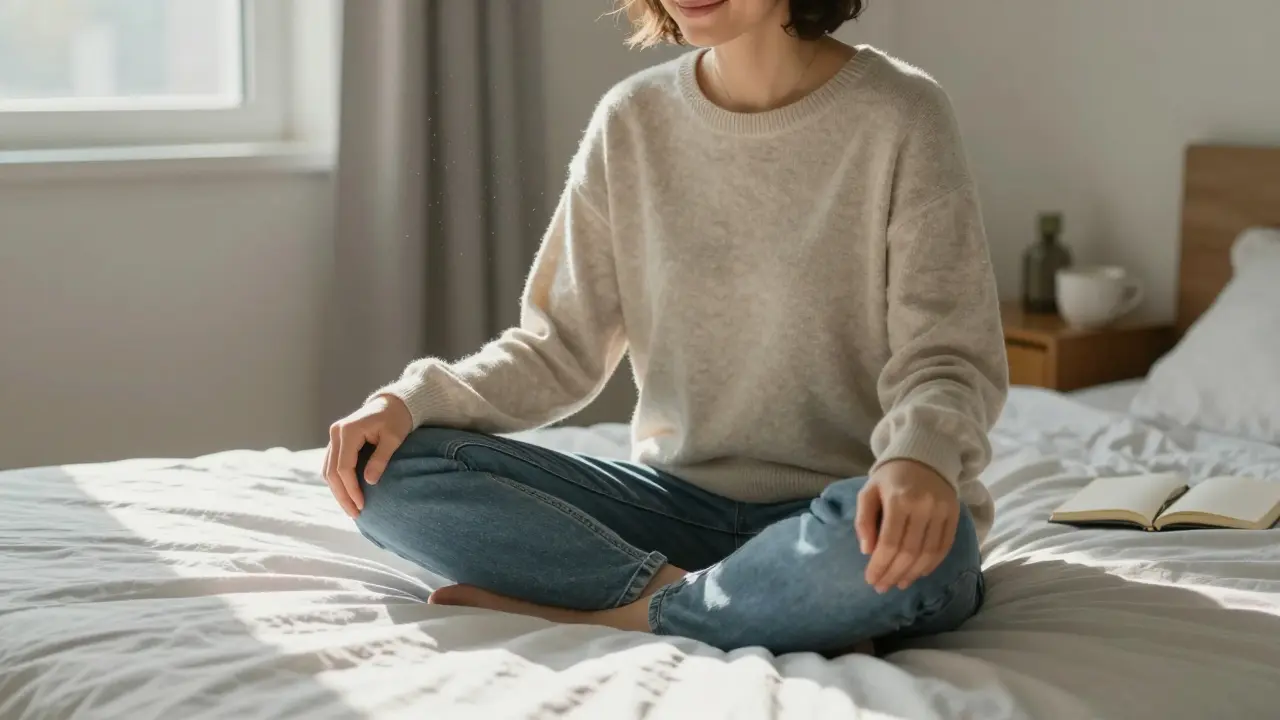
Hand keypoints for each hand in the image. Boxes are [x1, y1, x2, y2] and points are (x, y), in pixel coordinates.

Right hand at [323, 394, 412, 517]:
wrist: (393, 404)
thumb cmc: (397, 419)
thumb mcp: (394, 438)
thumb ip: (381, 459)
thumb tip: (369, 482)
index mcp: (348, 431)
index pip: (343, 467)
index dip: (351, 489)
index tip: (362, 505)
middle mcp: (336, 433)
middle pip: (331, 472)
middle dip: (342, 495)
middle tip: (355, 514)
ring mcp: (334, 437)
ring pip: (328, 470)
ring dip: (338, 491)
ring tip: (351, 509)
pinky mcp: (337, 442)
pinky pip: (332, 466)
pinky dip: (338, 482)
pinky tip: (348, 495)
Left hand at [855, 459, 959, 593]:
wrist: (923, 456)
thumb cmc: (889, 479)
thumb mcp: (868, 492)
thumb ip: (863, 520)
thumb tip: (867, 551)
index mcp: (899, 499)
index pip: (890, 542)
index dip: (880, 566)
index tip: (870, 580)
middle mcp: (924, 506)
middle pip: (909, 552)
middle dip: (894, 574)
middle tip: (882, 587)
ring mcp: (942, 510)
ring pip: (928, 553)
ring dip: (913, 573)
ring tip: (899, 583)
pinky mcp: (954, 514)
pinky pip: (944, 546)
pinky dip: (932, 564)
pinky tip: (919, 573)